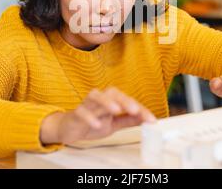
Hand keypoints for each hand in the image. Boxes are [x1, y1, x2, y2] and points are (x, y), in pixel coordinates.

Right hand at [40, 87, 155, 144]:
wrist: (70, 128)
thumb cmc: (92, 122)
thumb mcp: (114, 123)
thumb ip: (128, 120)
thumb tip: (146, 119)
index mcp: (111, 100)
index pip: (128, 101)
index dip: (141, 110)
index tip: (151, 120)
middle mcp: (100, 99)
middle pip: (112, 93)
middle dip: (124, 100)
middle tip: (135, 110)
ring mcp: (87, 104)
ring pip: (96, 97)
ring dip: (107, 102)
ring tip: (116, 110)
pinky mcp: (76, 113)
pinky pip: (82, 112)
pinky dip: (90, 117)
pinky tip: (97, 124)